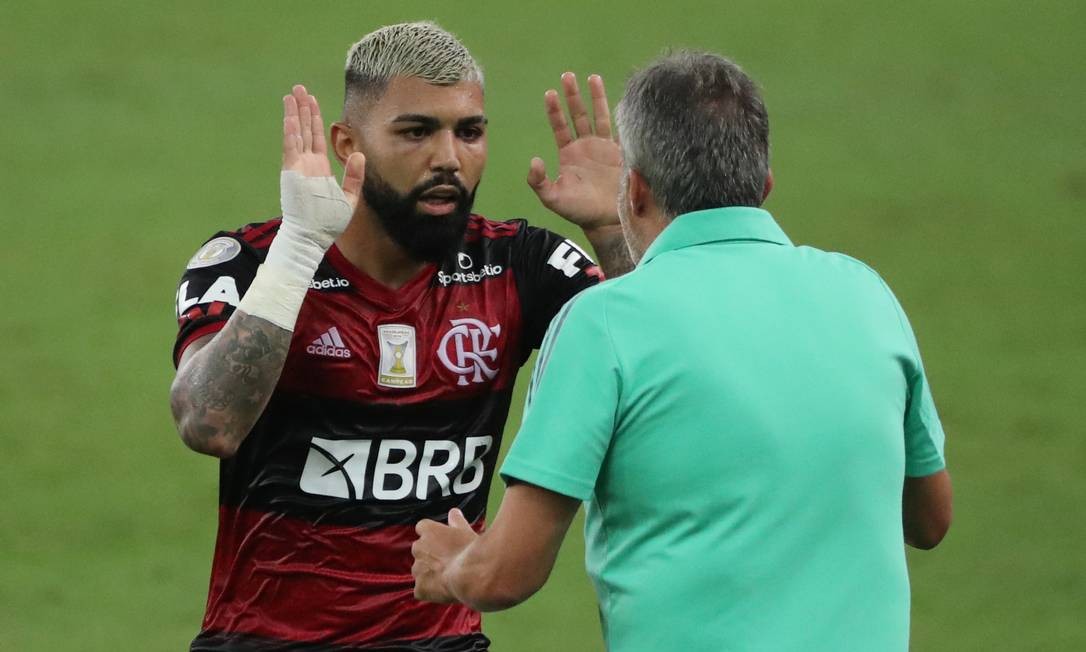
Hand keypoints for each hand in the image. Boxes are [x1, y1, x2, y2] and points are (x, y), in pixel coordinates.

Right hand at [279, 84, 364, 249]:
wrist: (312, 237)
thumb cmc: (328, 223)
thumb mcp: (348, 198)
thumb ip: (355, 176)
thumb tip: (361, 153)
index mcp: (319, 169)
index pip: (316, 138)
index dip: (315, 119)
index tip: (312, 101)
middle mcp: (307, 164)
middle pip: (305, 130)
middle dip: (303, 109)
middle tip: (299, 88)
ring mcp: (298, 167)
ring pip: (296, 134)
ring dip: (294, 114)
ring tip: (292, 94)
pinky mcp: (291, 172)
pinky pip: (291, 148)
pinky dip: (291, 132)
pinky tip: (291, 116)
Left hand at [412, 508, 478, 603]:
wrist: (472, 575)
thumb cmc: (471, 550)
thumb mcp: (466, 530)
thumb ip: (456, 521)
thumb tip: (453, 512)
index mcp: (427, 530)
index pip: (423, 529)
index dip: (434, 537)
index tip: (444, 543)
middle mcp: (418, 547)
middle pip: (421, 551)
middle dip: (431, 556)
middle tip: (450, 562)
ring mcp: (417, 569)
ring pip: (421, 571)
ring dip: (431, 574)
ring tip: (450, 578)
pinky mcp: (420, 588)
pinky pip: (422, 590)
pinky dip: (431, 592)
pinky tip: (446, 591)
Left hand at [528, 73, 621, 232]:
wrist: (608, 220)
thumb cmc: (579, 211)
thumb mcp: (553, 198)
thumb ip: (539, 181)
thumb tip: (534, 161)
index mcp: (569, 154)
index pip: (560, 127)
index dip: (555, 111)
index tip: (550, 93)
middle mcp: (586, 147)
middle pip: (578, 115)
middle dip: (572, 96)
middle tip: (567, 75)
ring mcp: (604, 147)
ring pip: (598, 116)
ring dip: (594, 97)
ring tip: (591, 77)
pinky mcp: (621, 151)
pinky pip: (618, 128)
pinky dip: (617, 112)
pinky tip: (619, 97)